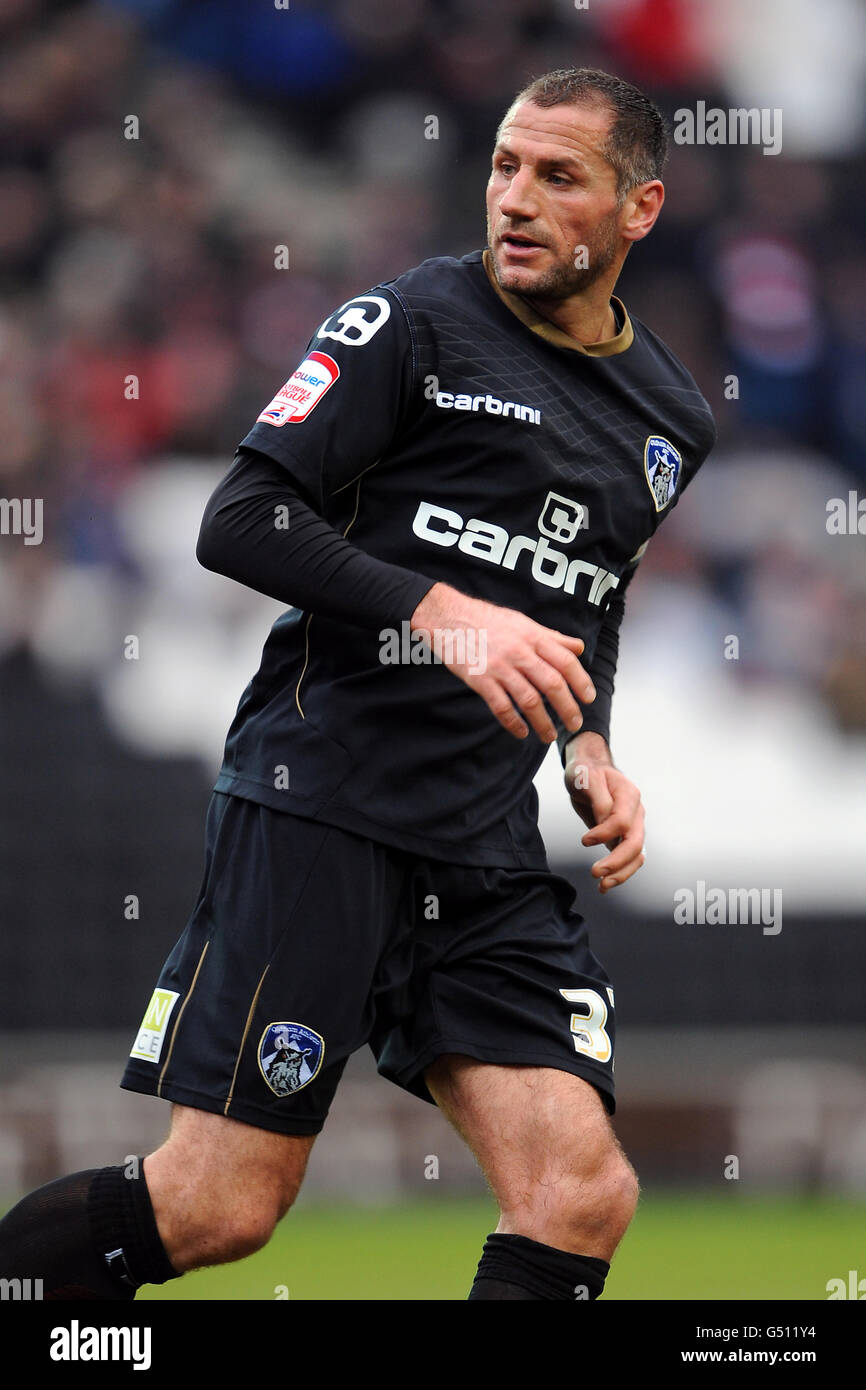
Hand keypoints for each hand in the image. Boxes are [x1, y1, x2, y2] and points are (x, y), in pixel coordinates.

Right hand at [410, 582, 594, 743]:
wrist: (449, 617)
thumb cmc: (487, 620)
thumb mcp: (523, 622)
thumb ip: (552, 637)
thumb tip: (578, 647)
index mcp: (532, 637)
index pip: (565, 661)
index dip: (581, 682)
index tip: (588, 698)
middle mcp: (519, 652)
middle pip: (552, 684)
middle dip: (567, 708)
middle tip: (575, 724)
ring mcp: (499, 667)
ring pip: (529, 700)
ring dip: (543, 722)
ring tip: (549, 735)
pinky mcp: (480, 680)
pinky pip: (501, 707)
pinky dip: (513, 723)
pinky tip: (521, 732)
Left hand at [564, 732, 645, 892]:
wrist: (589, 769)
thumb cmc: (587, 772)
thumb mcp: (587, 779)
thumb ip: (599, 800)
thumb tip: (604, 822)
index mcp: (628, 795)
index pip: (622, 821)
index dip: (604, 834)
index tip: (585, 840)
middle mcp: (636, 812)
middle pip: (634, 843)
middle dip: (616, 862)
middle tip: (595, 872)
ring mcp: (633, 825)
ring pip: (636, 855)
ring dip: (621, 873)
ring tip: (602, 886)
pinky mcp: (624, 836)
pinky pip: (628, 858)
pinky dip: (619, 873)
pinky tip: (605, 884)